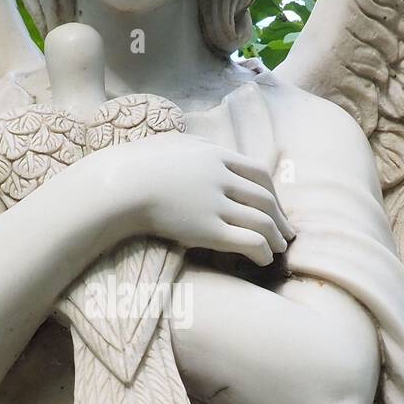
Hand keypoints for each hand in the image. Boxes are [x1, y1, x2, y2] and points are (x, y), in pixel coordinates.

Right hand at [85, 133, 295, 266]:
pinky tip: (262, 259)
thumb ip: (196, 146)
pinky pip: (248, 241)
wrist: (117, 186)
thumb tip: (209, 148)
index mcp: (216, 155)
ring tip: (278, 250)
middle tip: (286, 233)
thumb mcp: (171, 143)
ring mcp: (216, 204)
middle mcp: (222, 178)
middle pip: (265, 198)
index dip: (273, 193)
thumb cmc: (137, 165)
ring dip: (275, 237)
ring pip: (262, 221)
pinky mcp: (207, 230)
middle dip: (280, 218)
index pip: (258, 173)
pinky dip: (262, 250)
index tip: (276, 206)